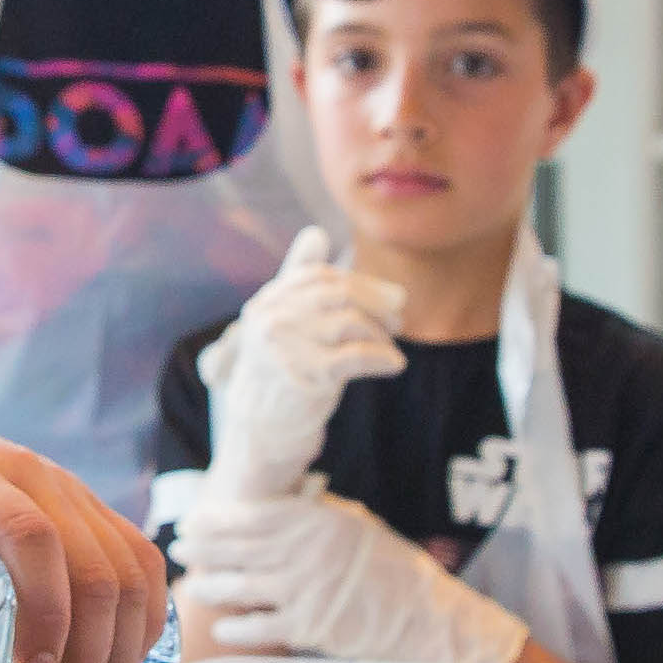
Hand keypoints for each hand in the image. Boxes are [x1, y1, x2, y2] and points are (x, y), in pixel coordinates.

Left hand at [177, 490, 532, 662]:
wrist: (418, 613)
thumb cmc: (384, 566)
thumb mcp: (350, 524)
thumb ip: (309, 516)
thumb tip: (266, 509)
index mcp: (315, 519)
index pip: (253, 515)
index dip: (217, 519)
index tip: (194, 521)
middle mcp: (305, 550)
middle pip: (240, 548)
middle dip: (205, 549)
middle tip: (180, 549)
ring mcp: (305, 588)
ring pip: (242, 585)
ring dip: (213, 585)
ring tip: (193, 586)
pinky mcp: (309, 625)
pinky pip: (260, 626)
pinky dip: (237, 626)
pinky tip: (222, 626)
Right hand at [202, 229, 402, 504]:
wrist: (262, 430)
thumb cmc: (281, 371)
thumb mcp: (284, 323)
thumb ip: (298, 280)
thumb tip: (315, 232)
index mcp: (266, 302)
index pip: (318, 275)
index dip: (359, 282)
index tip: (389, 296)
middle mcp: (270, 320)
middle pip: (336, 293)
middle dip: (377, 301)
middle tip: (400, 317)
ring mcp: (286, 349)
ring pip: (350, 322)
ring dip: (381, 332)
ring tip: (392, 345)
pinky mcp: (306, 377)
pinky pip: (357, 356)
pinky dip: (382, 357)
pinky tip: (395, 364)